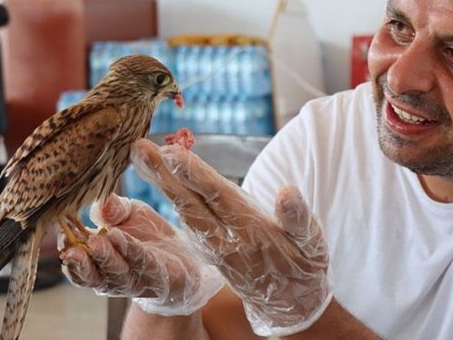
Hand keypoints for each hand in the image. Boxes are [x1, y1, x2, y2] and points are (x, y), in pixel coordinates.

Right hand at [58, 194, 223, 315]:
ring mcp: (134, 279)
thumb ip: (112, 209)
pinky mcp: (156, 276)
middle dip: (80, 263)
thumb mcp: (129, 214)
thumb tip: (99, 202)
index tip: (60, 231)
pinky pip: (142, 264)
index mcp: (97, 262)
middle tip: (70, 250)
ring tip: (95, 243)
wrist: (184, 256)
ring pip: (114, 273)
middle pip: (90, 275)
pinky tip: (121, 238)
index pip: (75, 260)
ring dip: (104, 258)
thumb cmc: (147, 235)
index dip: (66, 247)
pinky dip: (130, 251)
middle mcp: (110, 276)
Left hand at [131, 139, 331, 336]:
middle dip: (165, 176)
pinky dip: (174, 199)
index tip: (173, 154)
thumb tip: (287, 191)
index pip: (218, 197)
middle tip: (141, 149)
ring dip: (164, 184)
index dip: (195, 175)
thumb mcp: (311, 243)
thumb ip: (298, 217)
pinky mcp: (211, 251)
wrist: (291, 304)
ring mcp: (215, 247)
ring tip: (145, 158)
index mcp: (251, 231)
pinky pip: (189, 222)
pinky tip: (163, 182)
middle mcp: (227, 240)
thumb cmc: (304, 266)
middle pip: (190, 203)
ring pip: (185, 211)